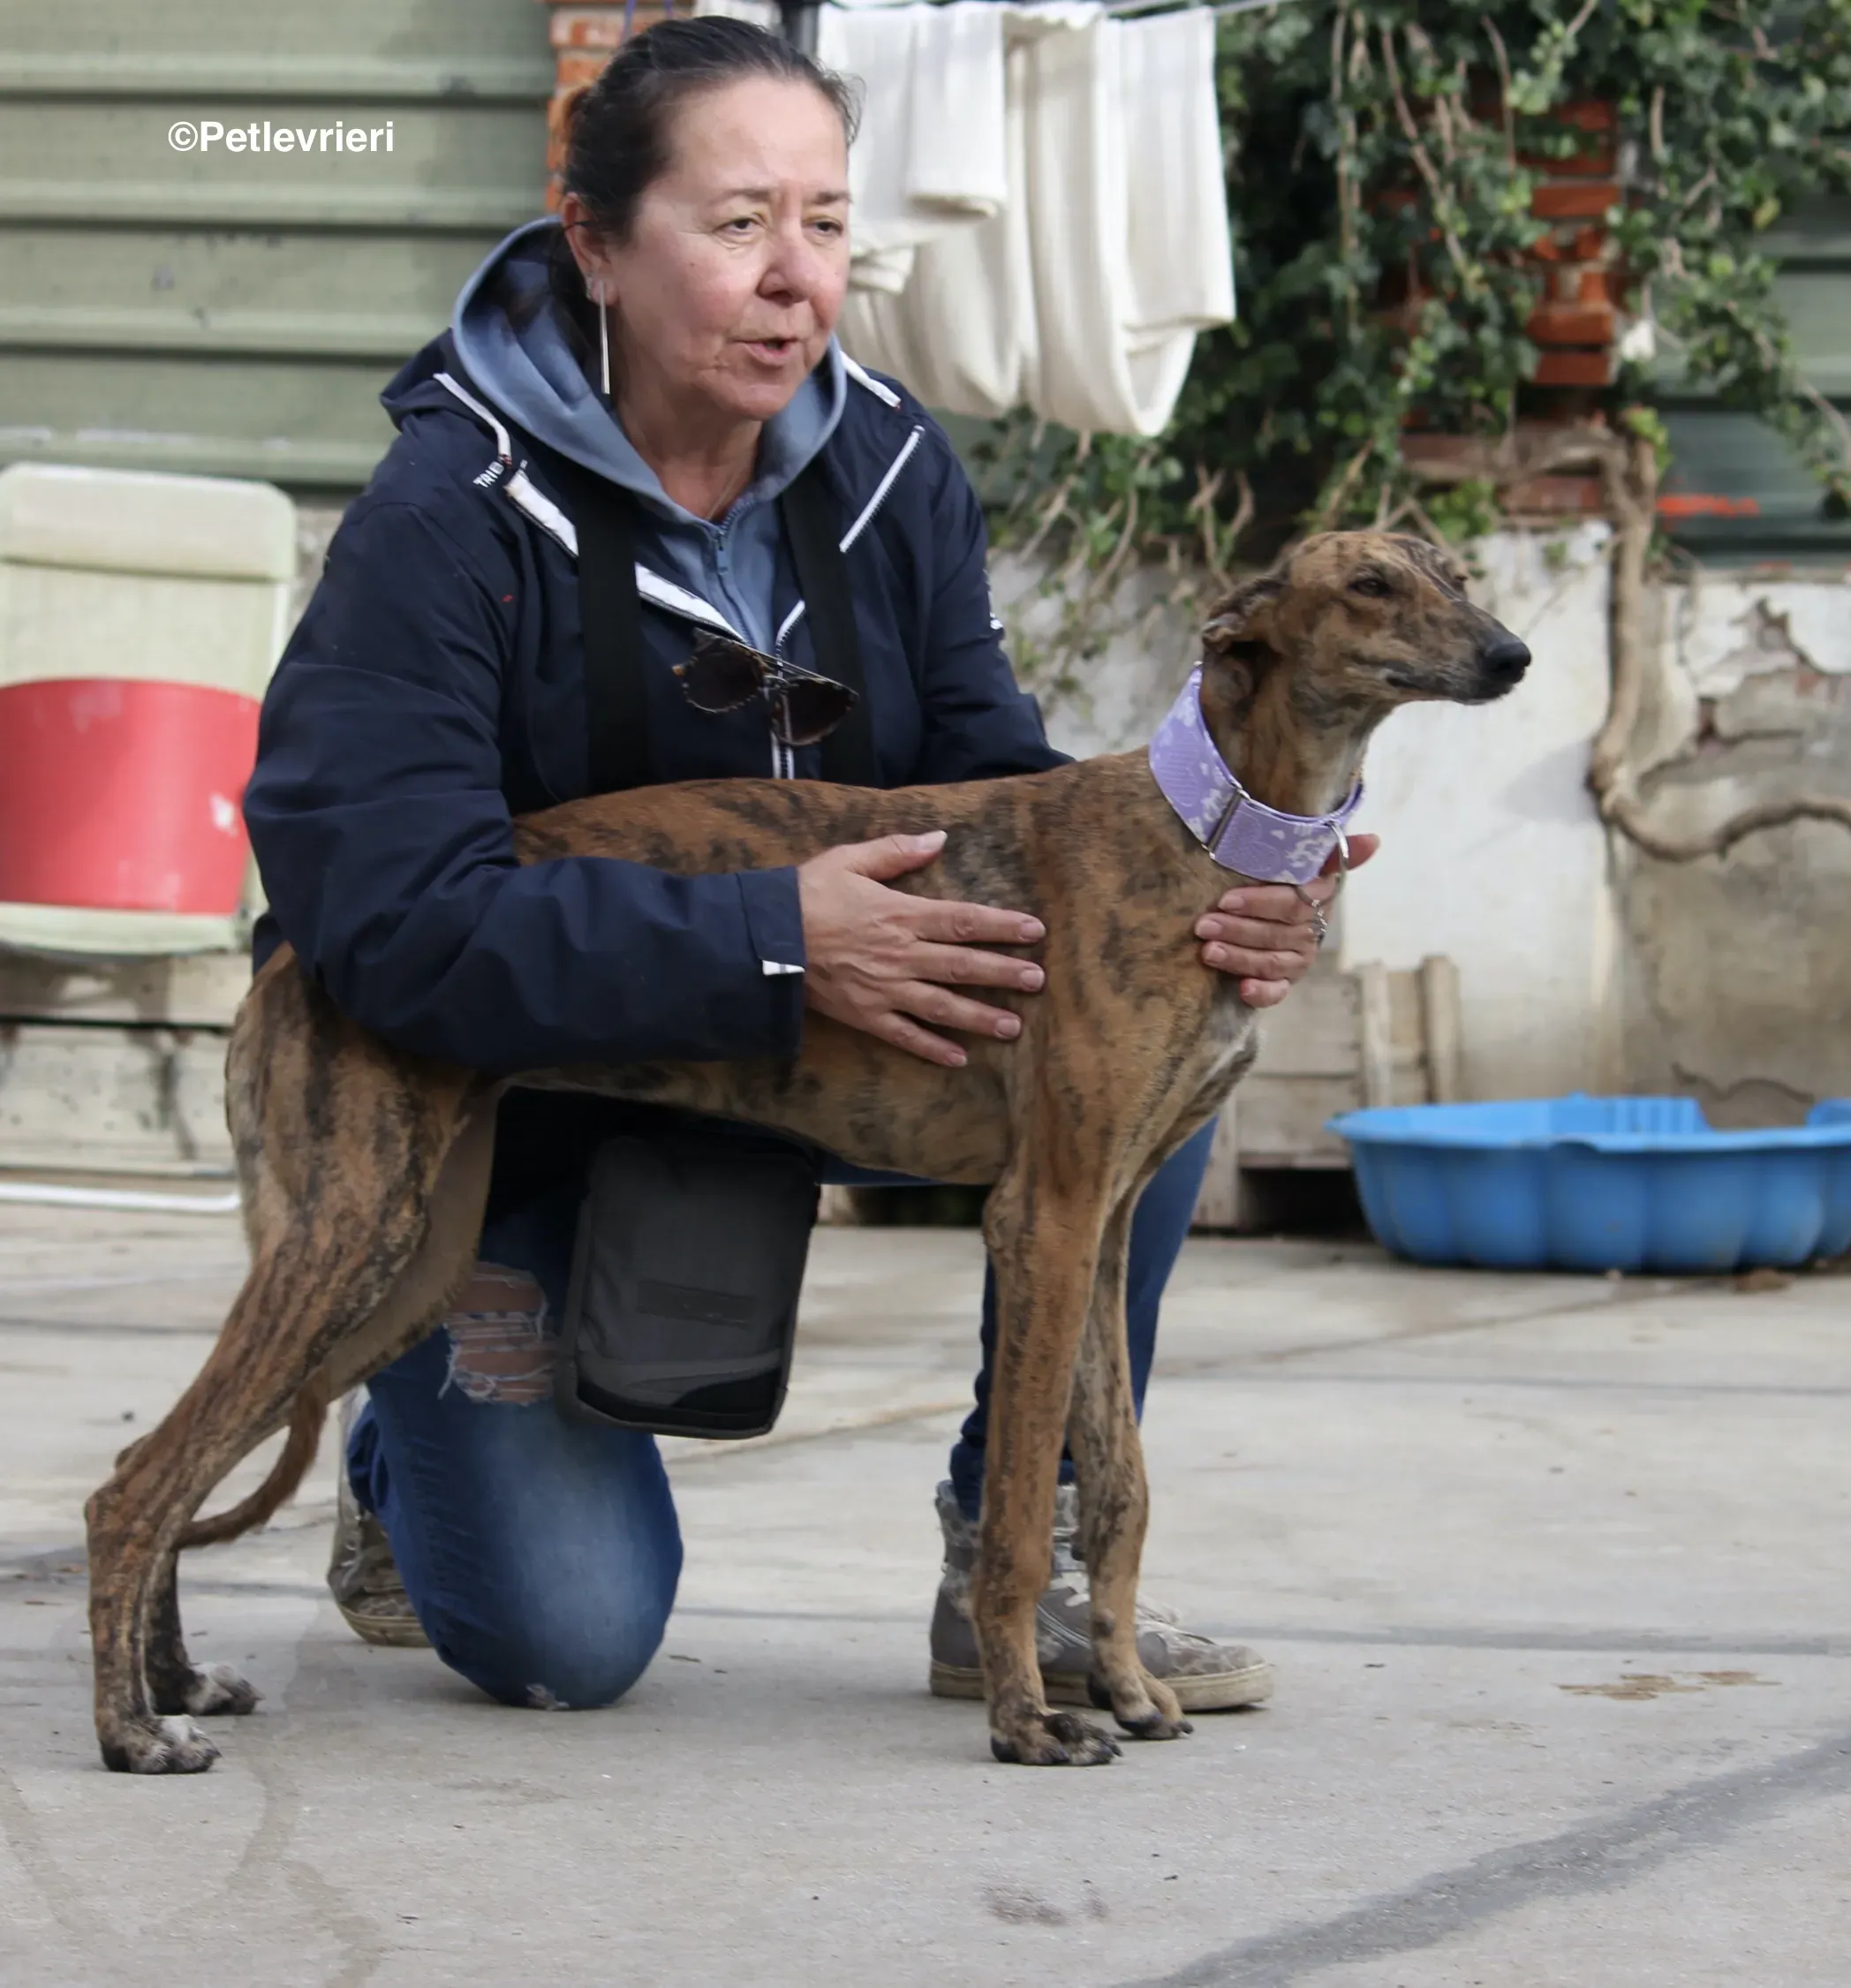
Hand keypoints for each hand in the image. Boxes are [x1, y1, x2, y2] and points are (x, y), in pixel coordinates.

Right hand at [797, 830, 1045, 1067]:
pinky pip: (905, 1035)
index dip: (1002, 926)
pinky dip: (932, 1048)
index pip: (964, 921)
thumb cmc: (807, 894)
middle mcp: (901, 954)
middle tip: (1038, 981)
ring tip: (1014, 1027)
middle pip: (963, 966)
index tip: (1034, 931)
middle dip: (1003, 973)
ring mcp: (885, 989)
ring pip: (943, 1006)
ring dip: (980, 1017)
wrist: (764, 937)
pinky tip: (959, 1058)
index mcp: (901, 914)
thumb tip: (939, 837)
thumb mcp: (849, 859)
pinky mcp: (866, 1015)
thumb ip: (897, 850)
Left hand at [1193, 833, 1380, 1008]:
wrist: (1282, 908)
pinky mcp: (1286, 980)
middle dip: (1237, 930)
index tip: (1226, 900)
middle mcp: (1311, 932)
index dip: (1259, 904)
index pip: (1292, 905)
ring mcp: (1298, 959)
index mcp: (1318, 900)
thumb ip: (1332, 852)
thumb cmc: (1286, 877)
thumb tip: (1374, 840)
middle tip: (1203, 925)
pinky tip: (1243, 989)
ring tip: (1208, 951)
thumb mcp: (1307, 860)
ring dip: (1238, 958)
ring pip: (1270, 962)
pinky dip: (1261, 993)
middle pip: (1275, 935)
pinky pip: (1277, 992)